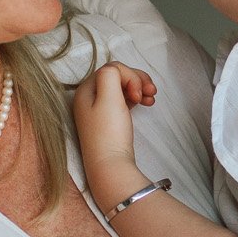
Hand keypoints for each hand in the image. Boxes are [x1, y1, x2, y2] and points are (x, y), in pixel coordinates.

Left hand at [72, 62, 154, 178]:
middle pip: (116, 77)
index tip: (139, 93)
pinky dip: (135, 99)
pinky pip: (123, 101)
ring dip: (139, 88)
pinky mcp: (108, 122)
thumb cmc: (109, 133)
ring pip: (121, 88)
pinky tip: (146, 104)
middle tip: (152, 92)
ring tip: (152, 98)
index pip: (112, 69)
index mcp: (85, 90)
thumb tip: (117, 71)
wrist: (111, 167)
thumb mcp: (108, 96)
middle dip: (137, 80)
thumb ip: (112, 74)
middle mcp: (88, 98)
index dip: (130, 76)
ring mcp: (97, 111)